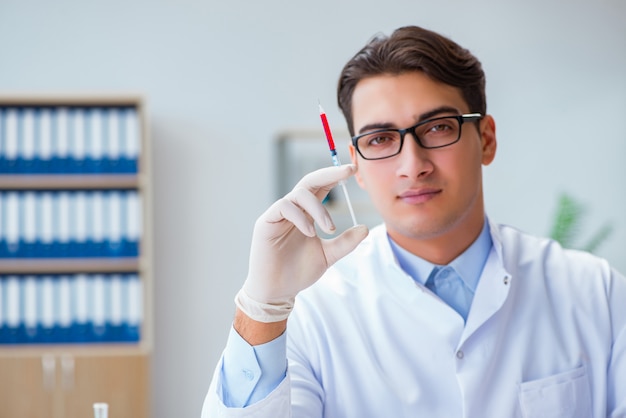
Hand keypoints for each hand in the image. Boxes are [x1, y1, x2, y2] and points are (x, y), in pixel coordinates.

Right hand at [237, 164, 368, 321]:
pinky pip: (283, 206)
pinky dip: (300, 217)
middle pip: (309, 182)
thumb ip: (345, 242)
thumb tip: (365, 228)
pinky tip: (310, 232)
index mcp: (307, 214)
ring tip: (329, 228)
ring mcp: (278, 215)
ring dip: (318, 209)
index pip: (321, 188)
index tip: (353, 170)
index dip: (335, 177)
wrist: (278, 291)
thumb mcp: (328, 256)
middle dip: (329, 174)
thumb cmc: (299, 272)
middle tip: (347, 171)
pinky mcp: (265, 223)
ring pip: (298, 194)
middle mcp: (293, 210)